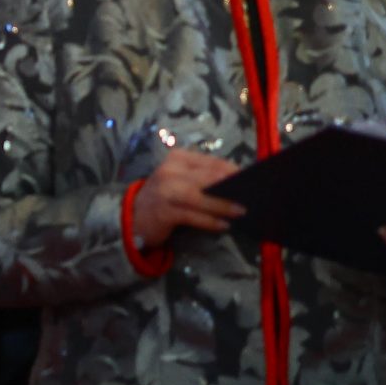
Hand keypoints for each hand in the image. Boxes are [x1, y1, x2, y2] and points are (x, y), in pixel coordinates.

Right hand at [129, 141, 243, 246]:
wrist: (134, 216)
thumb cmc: (165, 197)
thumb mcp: (181, 180)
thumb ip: (202, 178)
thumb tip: (236, 183)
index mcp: (177, 158)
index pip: (211, 162)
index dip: (232, 171)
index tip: (251, 179)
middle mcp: (169, 171)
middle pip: (207, 178)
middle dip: (231, 187)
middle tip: (251, 196)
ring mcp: (165, 191)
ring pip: (200, 196)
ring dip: (223, 205)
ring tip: (241, 211)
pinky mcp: (163, 212)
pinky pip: (192, 216)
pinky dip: (210, 221)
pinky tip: (223, 225)